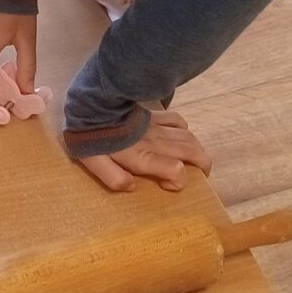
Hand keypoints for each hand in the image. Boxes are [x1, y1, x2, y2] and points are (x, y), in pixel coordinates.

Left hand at [76, 110, 211, 192]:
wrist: (89, 105)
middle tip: (200, 175)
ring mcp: (157, 127)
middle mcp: (156, 142)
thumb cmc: (91, 138)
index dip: (179, 181)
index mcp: (143, 156)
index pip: (176, 169)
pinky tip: (180, 136)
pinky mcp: (154, 116)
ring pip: (190, 136)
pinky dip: (186, 130)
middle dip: (202, 166)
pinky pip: (178, 120)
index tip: (166, 185)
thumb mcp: (95, 164)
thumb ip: (114, 178)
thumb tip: (133, 187)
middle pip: (192, 152)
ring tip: (195, 160)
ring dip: (198, 149)